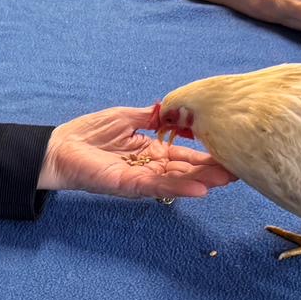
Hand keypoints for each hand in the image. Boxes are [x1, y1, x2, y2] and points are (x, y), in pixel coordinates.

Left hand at [38, 106, 235, 198]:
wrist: (59, 148)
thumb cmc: (88, 133)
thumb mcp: (126, 117)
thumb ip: (151, 117)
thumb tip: (175, 110)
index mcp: (151, 151)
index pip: (184, 155)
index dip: (206, 154)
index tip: (231, 150)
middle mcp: (150, 167)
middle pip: (186, 171)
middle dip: (213, 170)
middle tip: (241, 169)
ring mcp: (140, 178)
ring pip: (177, 181)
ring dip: (203, 181)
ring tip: (229, 179)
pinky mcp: (127, 185)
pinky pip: (156, 187)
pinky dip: (178, 188)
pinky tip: (200, 188)